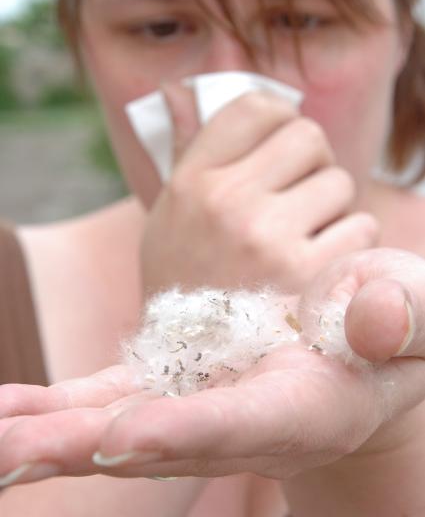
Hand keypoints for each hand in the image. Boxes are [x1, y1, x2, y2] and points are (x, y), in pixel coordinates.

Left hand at [1, 248, 424, 489]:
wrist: (361, 342)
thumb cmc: (398, 321)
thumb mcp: (415, 309)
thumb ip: (404, 314)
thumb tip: (372, 320)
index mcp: (308, 405)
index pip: (244, 423)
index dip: (187, 431)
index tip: (122, 437)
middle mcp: (246, 419)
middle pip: (159, 442)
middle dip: (82, 449)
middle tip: (5, 458)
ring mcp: (205, 404)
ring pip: (122, 424)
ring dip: (52, 432)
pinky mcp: (181, 385)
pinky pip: (115, 396)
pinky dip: (62, 405)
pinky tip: (12, 409)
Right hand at [142, 83, 377, 293]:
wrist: (192, 356)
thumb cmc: (182, 276)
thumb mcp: (167, 211)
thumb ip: (183, 149)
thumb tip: (177, 90)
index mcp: (193, 180)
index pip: (256, 107)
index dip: (280, 117)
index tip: (280, 143)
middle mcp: (228, 202)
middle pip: (309, 136)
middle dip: (312, 162)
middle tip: (298, 193)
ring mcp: (268, 239)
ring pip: (340, 182)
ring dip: (331, 207)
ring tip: (303, 235)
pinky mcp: (307, 277)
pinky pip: (360, 228)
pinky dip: (349, 242)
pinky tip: (318, 263)